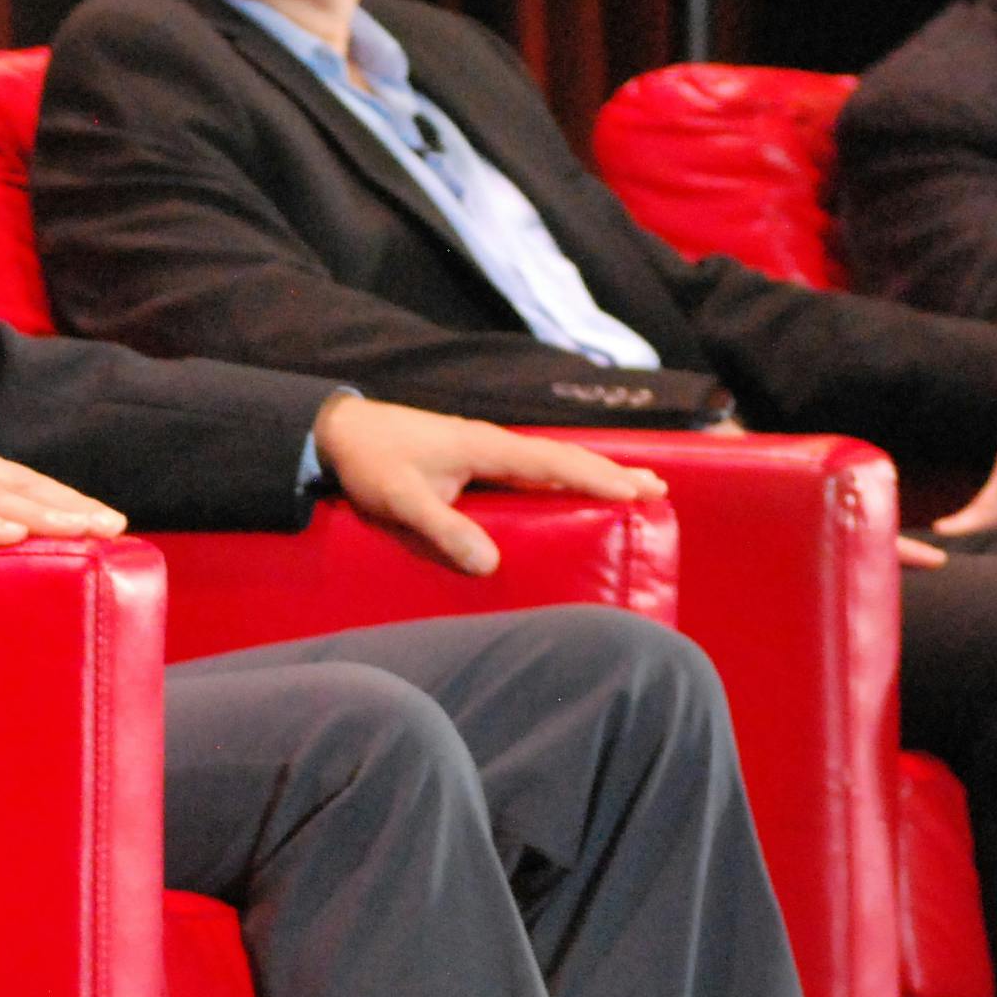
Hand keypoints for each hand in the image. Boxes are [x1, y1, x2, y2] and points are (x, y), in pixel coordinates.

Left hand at [313, 394, 666, 575]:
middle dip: (610, 473)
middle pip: (562, 457)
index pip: (551, 462)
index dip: (595, 477)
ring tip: (634, 486)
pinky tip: (573, 488)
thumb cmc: (371, 463)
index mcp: (484, 447)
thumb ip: (443, 529)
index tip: (637, 491)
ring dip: (591, 471)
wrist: (339, 432)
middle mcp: (492, 443)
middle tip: (657, 489)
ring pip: (549, 460)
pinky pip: (530, 466)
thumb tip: (491, 565)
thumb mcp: (401, 501)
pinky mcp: (472, 457)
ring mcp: (483, 448)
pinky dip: (562, 474)